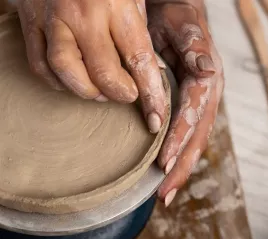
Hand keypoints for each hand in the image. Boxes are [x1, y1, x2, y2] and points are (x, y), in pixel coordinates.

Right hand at [16, 0, 165, 132]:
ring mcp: (53, 18)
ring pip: (66, 71)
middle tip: (128, 95)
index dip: (150, 94)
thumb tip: (152, 73)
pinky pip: (40, 64)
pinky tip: (74, 82)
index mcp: (116, 4)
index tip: (156, 116)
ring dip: (87, 91)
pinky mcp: (30, 21)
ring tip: (100, 91)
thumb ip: (139, 33)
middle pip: (102, 71)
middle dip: (119, 94)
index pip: (139, 59)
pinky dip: (58, 82)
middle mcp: (83, 13)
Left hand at [147, 1, 223, 205]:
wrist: (176, 13)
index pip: (193, 113)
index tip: (163, 162)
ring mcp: (203, 104)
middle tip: (164, 194)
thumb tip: (208, 69)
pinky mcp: (194, 108)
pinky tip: (168, 173)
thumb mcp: (181, 23)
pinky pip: (190, 137)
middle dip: (181, 166)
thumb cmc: (174, 16)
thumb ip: (194, 45)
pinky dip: (180, 157)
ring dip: (181, 169)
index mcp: (207, 78)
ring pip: (196, 142)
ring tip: (165, 194)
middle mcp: (209, 95)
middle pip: (199, 137)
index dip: (180, 138)